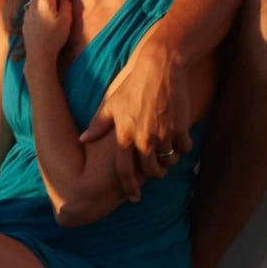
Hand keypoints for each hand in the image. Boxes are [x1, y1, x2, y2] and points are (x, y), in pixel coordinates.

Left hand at [22, 0, 71, 60]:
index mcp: (45, 2)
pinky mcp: (26, 19)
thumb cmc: (55, 39)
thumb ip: (66, 3)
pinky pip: (33, 4)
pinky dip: (40, 0)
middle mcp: (34, 4)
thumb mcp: (66, 20)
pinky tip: (46, 6)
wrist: (38, 55)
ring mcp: (28, 11)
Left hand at [80, 23, 193, 195]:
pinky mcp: (180, 129)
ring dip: (168, 162)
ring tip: (166, 155)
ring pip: (169, 161)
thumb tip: (82, 139)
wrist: (160, 70)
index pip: (124, 172)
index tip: (133, 197)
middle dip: (154, 175)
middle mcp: (144, 140)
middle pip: (150, 171)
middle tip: (156, 172)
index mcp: (124, 137)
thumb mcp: (111, 105)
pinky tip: (178, 140)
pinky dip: (182, 148)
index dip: (129, 188)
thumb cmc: (132, 87)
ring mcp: (163, 135)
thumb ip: (98, 125)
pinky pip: (184, 148)